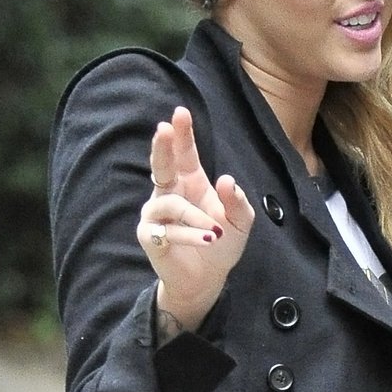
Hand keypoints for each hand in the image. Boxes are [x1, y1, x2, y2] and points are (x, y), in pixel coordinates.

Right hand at [136, 106, 254, 331]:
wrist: (207, 279)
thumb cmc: (222, 244)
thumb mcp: (241, 222)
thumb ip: (237, 201)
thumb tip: (226, 180)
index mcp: (191, 181)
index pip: (184, 153)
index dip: (182, 134)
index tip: (180, 113)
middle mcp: (170, 192)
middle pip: (162, 165)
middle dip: (161, 147)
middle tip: (163, 129)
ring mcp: (157, 213)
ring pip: (170, 204)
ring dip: (195, 216)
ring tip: (215, 232)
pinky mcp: (150, 236)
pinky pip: (168, 230)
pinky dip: (190, 235)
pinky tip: (207, 239)